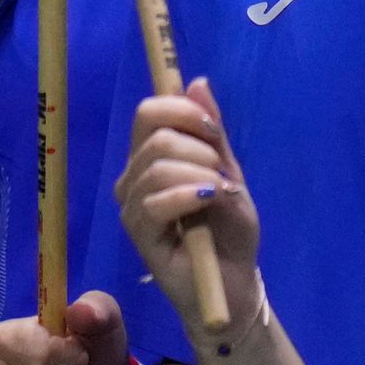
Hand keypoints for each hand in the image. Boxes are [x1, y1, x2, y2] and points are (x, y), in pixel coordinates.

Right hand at [119, 78, 261, 330]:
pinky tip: (209, 203)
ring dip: (201, 175)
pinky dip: (189, 195)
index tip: (212, 131)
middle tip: (223, 178)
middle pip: (155, 136)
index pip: (149, 112)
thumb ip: (212, 133)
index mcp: (152, 157)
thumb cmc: (228, 232)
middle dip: (200, 149)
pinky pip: (155, 201)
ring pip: (158, 166)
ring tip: (221, 196)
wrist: (233, 283)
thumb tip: (198, 82)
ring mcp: (132, 205)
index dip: (182, 110)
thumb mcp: (228, 173)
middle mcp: (134, 176)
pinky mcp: (138, 232)